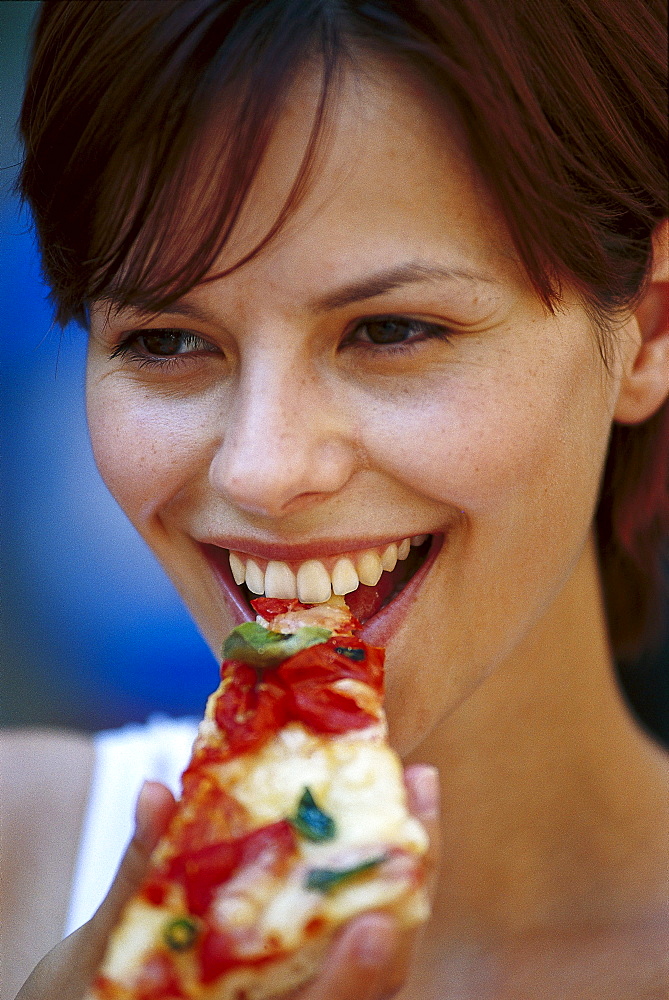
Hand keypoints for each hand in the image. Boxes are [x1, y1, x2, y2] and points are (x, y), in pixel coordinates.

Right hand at [15, 765, 439, 999]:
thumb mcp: (91, 964)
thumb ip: (135, 885)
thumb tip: (155, 795)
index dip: (350, 982)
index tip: (374, 926)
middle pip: (375, 980)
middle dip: (405, 893)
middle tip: (420, 803)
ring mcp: (303, 986)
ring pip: (380, 952)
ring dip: (404, 870)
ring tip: (415, 789)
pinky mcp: (304, 963)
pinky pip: (354, 925)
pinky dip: (373, 870)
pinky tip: (381, 815)